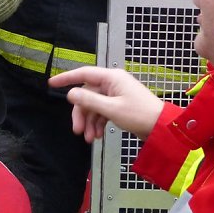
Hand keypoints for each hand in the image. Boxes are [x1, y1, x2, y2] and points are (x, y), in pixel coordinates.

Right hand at [49, 67, 163, 142]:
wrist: (162, 128)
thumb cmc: (140, 115)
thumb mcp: (111, 109)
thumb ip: (89, 101)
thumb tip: (71, 93)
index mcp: (111, 78)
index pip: (83, 74)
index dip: (66, 78)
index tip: (51, 83)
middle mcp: (112, 83)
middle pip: (87, 95)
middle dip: (81, 114)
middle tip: (78, 130)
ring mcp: (116, 94)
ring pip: (93, 106)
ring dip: (90, 122)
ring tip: (91, 138)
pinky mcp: (119, 105)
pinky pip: (102, 111)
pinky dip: (98, 123)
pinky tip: (98, 135)